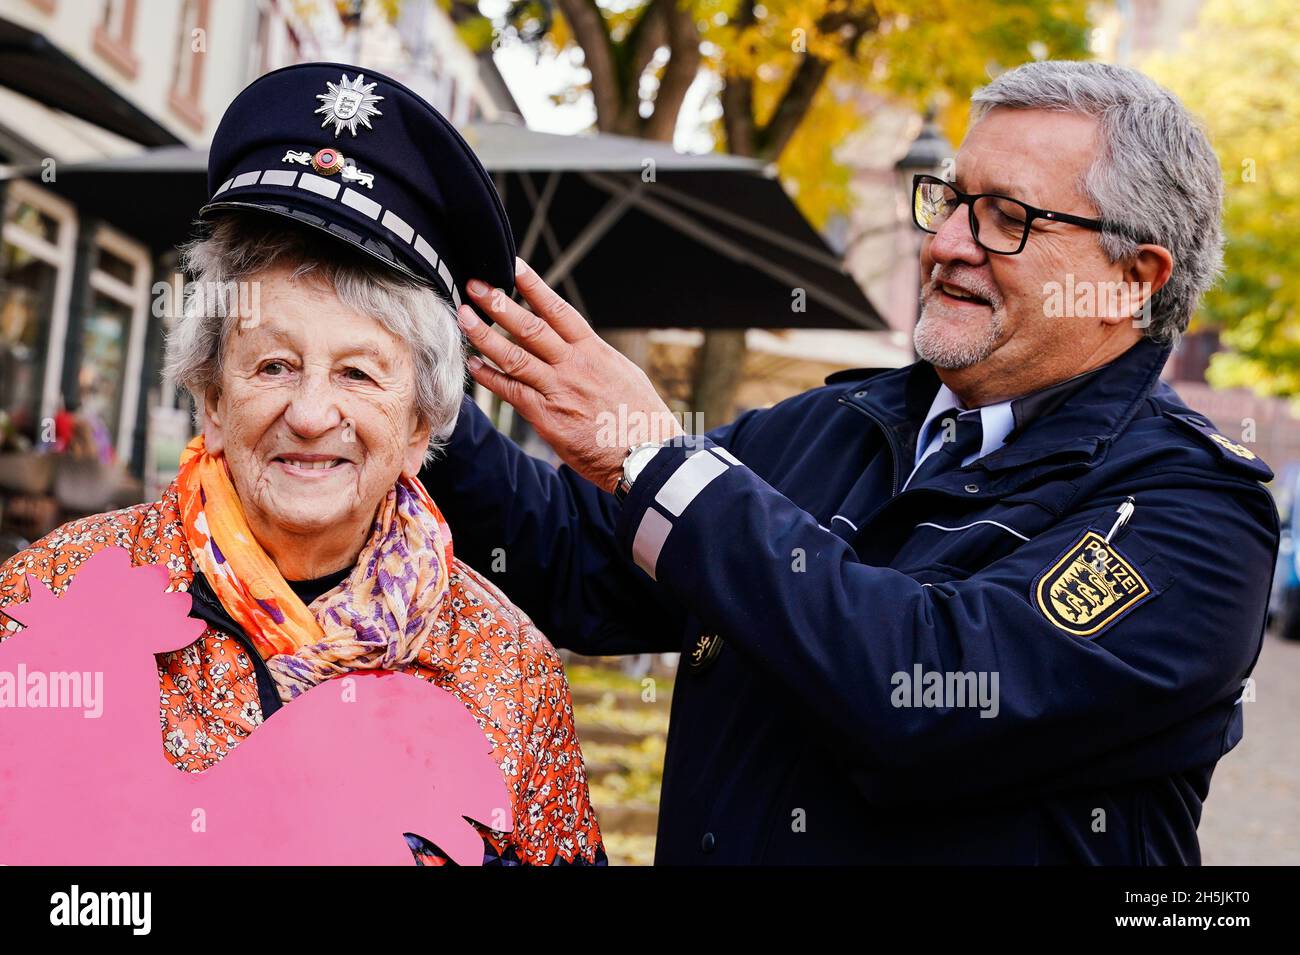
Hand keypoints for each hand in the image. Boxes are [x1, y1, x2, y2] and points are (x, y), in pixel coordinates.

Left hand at [457, 258, 683, 492]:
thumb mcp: (623, 374)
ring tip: (464, 317)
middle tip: (475, 285)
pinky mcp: (546, 418)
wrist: (644, 455)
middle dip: (499, 303)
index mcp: (594, 351)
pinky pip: (511, 392)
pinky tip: (474, 365)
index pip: (558, 310)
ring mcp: (558, 391)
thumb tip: (575, 343)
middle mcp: (574, 366)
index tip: (513, 266)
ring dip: (485, 335)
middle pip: (530, 328)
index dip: (533, 286)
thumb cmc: (639, 416)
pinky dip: (490, 377)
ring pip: (514, 357)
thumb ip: (594, 357)